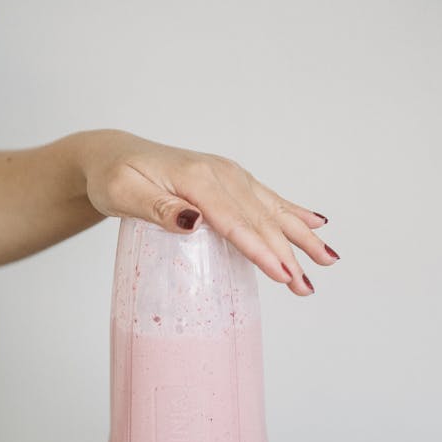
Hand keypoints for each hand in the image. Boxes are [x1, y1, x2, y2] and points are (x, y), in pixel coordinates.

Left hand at [80, 131, 338, 295]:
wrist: (113, 154)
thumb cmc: (113, 177)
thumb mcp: (123, 193)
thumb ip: (158, 208)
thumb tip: (194, 220)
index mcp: (196, 179)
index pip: (234, 222)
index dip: (260, 250)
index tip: (282, 274)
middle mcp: (220, 174)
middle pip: (261, 220)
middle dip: (288, 254)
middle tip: (306, 287)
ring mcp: (229, 176)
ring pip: (272, 211)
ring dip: (301, 238)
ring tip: (327, 262)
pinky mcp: (231, 180)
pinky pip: (268, 199)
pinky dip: (294, 212)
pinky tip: (318, 223)